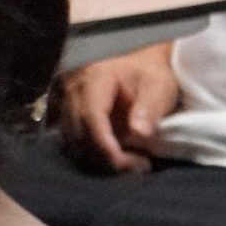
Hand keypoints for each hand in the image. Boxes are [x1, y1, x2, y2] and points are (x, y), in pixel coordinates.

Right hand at [59, 45, 179, 172]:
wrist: (137, 60)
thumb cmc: (148, 71)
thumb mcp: (158, 83)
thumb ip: (150, 106)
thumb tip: (139, 133)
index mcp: (94, 79)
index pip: (91, 117)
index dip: (105, 145)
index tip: (127, 163)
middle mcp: (74, 92)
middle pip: (79, 134)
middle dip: (106, 157)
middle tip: (138, 166)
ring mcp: (67, 104)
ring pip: (73, 141)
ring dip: (98, 159)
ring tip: (131, 163)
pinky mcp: (69, 116)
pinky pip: (72, 141)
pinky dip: (91, 154)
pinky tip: (116, 157)